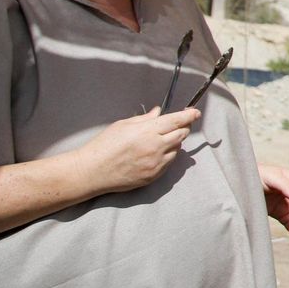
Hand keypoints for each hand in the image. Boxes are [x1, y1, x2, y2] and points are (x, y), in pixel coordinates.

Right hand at [74, 107, 199, 194]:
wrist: (92, 171)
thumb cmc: (104, 145)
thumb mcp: (123, 125)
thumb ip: (145, 118)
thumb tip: (159, 112)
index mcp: (148, 131)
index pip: (177, 120)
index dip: (189, 115)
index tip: (196, 113)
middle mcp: (156, 146)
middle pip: (182, 134)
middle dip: (183, 127)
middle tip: (178, 124)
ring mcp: (156, 163)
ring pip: (177, 149)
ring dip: (174, 142)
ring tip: (158, 140)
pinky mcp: (154, 175)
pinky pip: (169, 162)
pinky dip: (167, 155)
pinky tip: (154, 153)